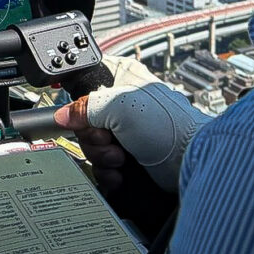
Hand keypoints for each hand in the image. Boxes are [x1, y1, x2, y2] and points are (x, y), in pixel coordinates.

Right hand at [53, 55, 208, 192]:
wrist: (191, 162)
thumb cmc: (169, 127)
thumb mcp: (118, 105)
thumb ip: (84, 106)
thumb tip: (63, 115)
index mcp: (121, 80)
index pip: (85, 82)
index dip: (78, 98)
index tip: (81, 112)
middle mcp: (122, 106)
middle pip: (83, 120)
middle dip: (92, 135)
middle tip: (109, 138)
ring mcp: (126, 133)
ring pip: (91, 145)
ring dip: (102, 156)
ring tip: (121, 157)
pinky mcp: (129, 157)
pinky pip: (103, 165)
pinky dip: (109, 172)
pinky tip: (121, 172)